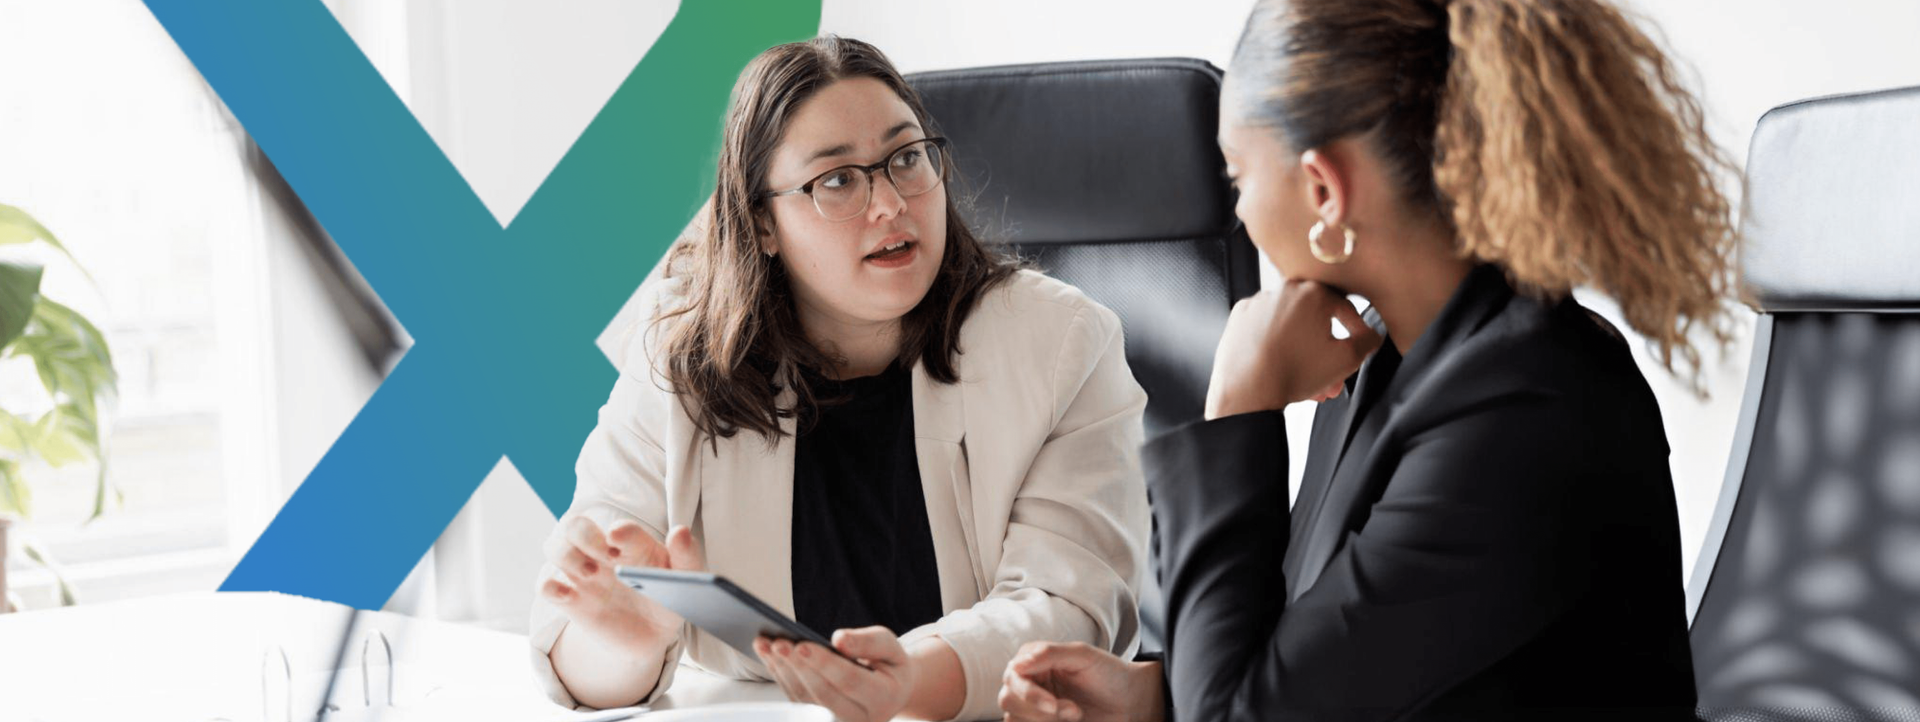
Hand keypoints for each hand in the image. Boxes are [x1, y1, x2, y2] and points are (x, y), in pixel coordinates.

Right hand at [539, 517, 705, 651]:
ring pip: (553, 546)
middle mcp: (601, 553)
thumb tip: (680, 532)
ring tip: (591, 574)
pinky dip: (549, 586)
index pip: (619, 527)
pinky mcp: (570, 600)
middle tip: (606, 556)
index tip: (621, 540)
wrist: (652, 637)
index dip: (620, 531)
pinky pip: (544, 585)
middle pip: (575, 525)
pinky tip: (569, 596)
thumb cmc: (668, 598)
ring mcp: (582, 575)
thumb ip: (687, 556)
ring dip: (566, 556)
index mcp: (631, 543)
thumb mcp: (685, 580)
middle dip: (585, 535)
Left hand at [756, 627, 913, 721]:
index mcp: (884, 698)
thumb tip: (838, 640)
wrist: (889, 691)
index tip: (802, 644)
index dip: (824, 663)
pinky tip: (769, 655)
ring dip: (783, 671)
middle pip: (823, 694)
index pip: (850, 681)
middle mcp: (861, 719)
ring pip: (805, 699)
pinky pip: (797, 699)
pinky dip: (781, 675)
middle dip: (798, 666)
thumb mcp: (889, 646)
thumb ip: (869, 642)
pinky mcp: (820, 721)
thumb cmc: (887, 664)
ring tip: (766, 644)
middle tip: (778, 642)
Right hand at [998, 642, 1162, 721]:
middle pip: (1008, 700)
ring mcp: (1032, 705)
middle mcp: (1027, 681)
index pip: (1012, 676)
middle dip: (1039, 711)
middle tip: (1074, 712)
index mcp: (1033, 659)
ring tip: (1075, 715)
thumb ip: (1050, 654)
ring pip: (1014, 719)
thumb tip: (1017, 663)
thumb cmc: (1108, 673)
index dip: (1028, 694)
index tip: (1052, 705)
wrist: (1130, 701)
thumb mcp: (1083, 656)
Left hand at [1204, 279, 1382, 419]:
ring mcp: (1259, 304)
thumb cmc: (1292, 372)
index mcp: (1313, 293)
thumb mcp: (1346, 360)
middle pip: (1316, 321)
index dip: (1357, 330)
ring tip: (1310, 382)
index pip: (1346, 309)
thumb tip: (1371, 336)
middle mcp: (1284, 291)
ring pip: (1292, 327)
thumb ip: (1367, 342)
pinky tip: (1284, 368)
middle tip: (1333, 374)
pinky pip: (1267, 330)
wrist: (1247, 389)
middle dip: (1327, 351)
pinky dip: (1277, 345)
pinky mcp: (1240, 318)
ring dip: (1304, 352)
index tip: (1360, 341)